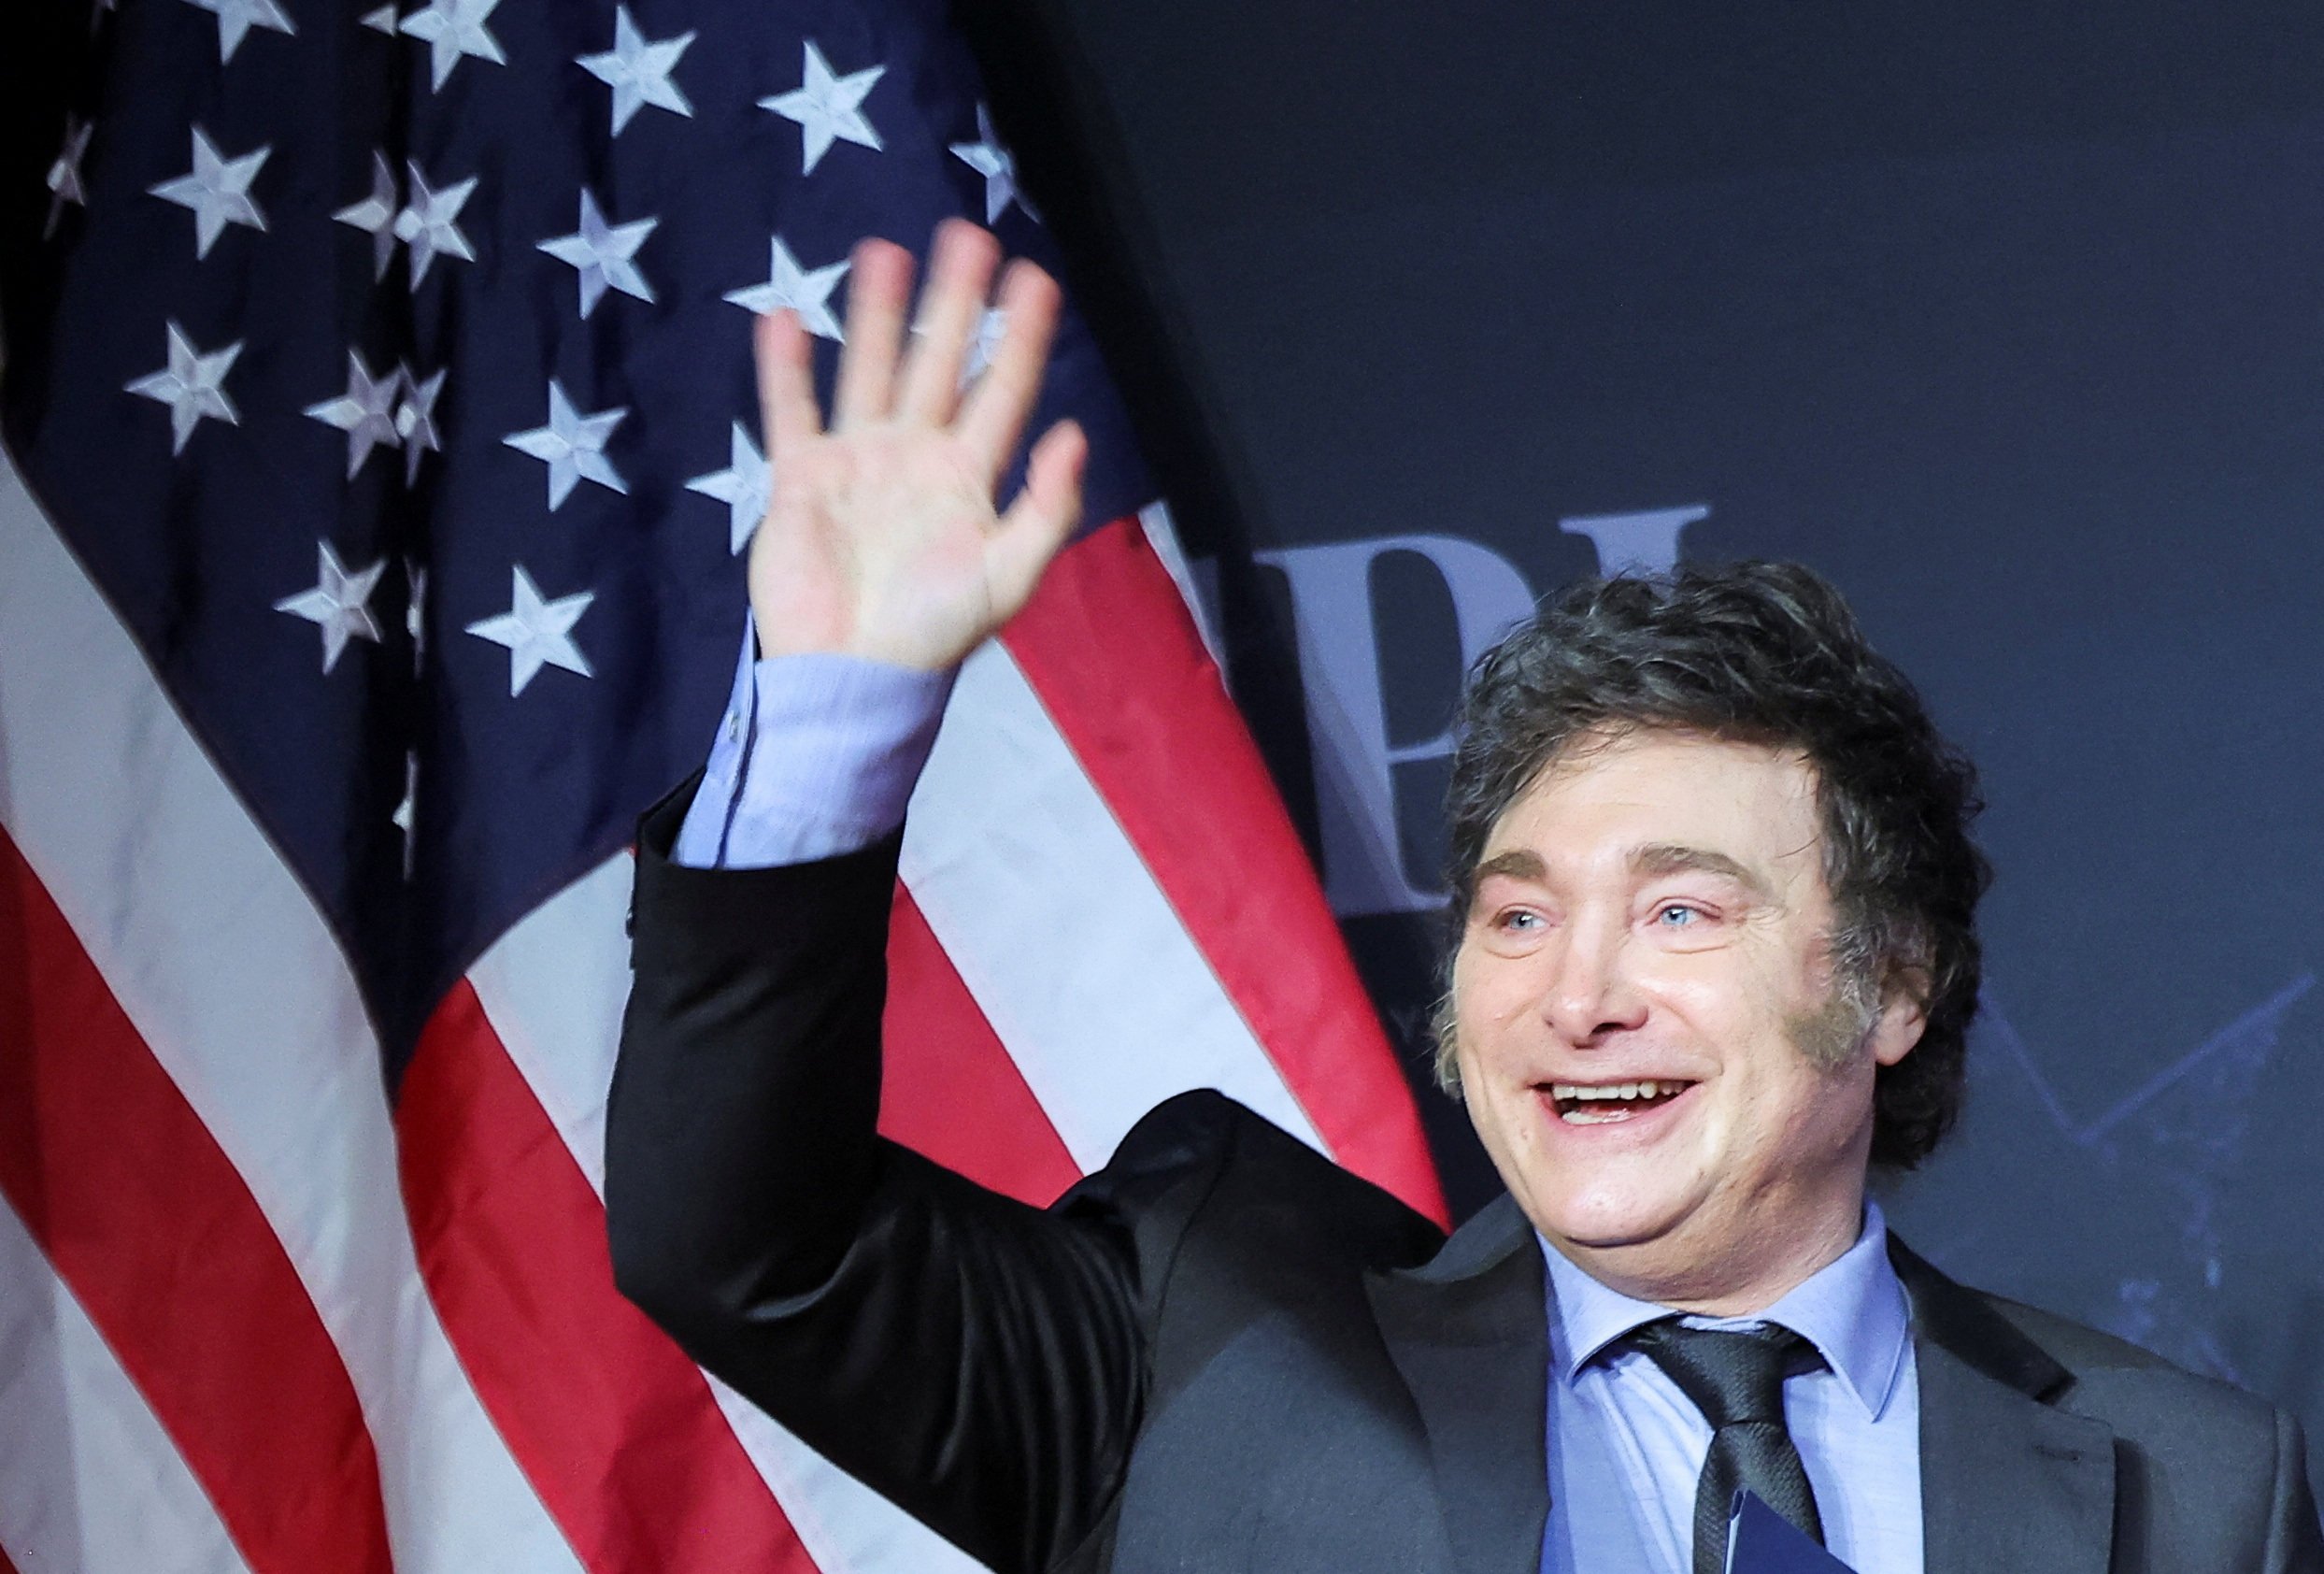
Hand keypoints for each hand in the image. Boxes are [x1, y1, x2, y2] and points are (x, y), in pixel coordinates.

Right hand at [747, 219, 1087, 670]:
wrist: (851, 673)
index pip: (1002, 390)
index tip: (1035, 278)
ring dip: (876, 313)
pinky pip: (792, 411)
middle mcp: (916, 457)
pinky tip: (786, 318)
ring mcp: (857, 462)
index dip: (1021, 336)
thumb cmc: (933, 634)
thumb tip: (1073, 432)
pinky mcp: (800, 478)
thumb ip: (1045, 508)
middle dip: (954, 301)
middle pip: (939, 361)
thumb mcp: (1009, 577)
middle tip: (968, 236)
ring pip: (869, 369)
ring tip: (884, 252)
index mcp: (969, 478)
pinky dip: (787, 368)